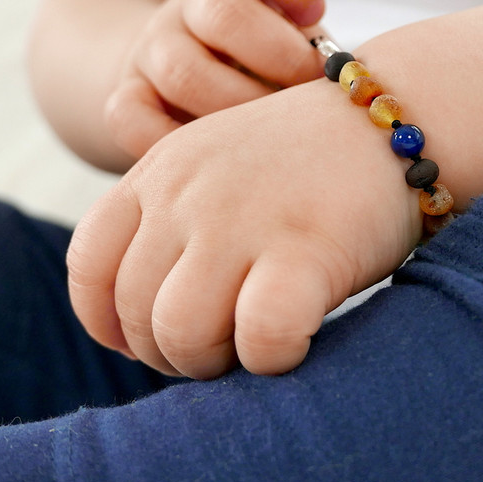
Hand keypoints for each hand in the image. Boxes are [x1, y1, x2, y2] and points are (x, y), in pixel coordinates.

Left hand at [69, 79, 421, 378]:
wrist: (393, 118)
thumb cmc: (311, 160)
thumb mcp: (219, 166)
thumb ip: (174, 224)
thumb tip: (145, 324)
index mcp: (162, 170)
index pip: (89, 262)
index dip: (109, 320)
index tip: (149, 338)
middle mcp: (189, 193)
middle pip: (136, 313)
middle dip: (173, 353)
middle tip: (223, 348)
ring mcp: (242, 220)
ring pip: (183, 334)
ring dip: (217, 363)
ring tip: (254, 347)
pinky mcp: (305, 249)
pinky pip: (260, 337)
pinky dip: (273, 358)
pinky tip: (299, 338)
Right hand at [106, 0, 326, 158]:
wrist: (176, 71)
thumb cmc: (265, 61)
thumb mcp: (297, 36)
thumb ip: (322, 48)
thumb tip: (352, 87)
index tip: (314, 13)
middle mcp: (192, 3)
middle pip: (224, 13)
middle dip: (280, 60)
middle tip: (310, 93)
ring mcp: (154, 50)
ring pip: (184, 73)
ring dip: (239, 110)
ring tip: (275, 137)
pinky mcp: (126, 96)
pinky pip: (132, 119)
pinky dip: (174, 141)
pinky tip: (214, 157)